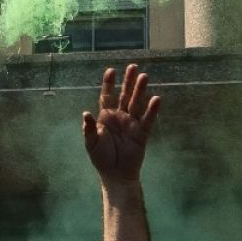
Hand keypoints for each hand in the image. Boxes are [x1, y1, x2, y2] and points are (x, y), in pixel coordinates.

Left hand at [82, 65, 159, 185]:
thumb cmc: (101, 157)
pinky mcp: (141, 134)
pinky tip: (156, 99)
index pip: (107, 96)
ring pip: (136, 104)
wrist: (115, 174)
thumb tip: (85, 113)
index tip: (111, 70)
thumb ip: (88, 128)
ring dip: (140, 91)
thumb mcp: (91, 142)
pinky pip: (147, 120)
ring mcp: (131, 124)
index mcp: (106, 117)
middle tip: (133, 66)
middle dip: (128, 81)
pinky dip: (152, 110)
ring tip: (144, 77)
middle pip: (125, 95)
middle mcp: (120, 117)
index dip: (109, 83)